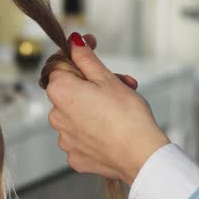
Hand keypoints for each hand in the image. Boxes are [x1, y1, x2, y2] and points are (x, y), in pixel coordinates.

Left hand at [46, 33, 169, 184]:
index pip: (59, 65)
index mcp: (60, 92)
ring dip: (94, 105)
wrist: (142, 155)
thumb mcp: (106, 78)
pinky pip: (81, 136)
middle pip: (70, 90)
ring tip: (122, 106)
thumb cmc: (127, 116)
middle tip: (121, 82)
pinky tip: (113, 128)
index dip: (77, 56)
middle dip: (93, 83)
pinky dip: (94, 130)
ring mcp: (65, 139)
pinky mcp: (75, 156)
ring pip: (76, 113)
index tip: (92, 48)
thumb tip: (73, 42)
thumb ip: (85, 58)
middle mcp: (56, 116)